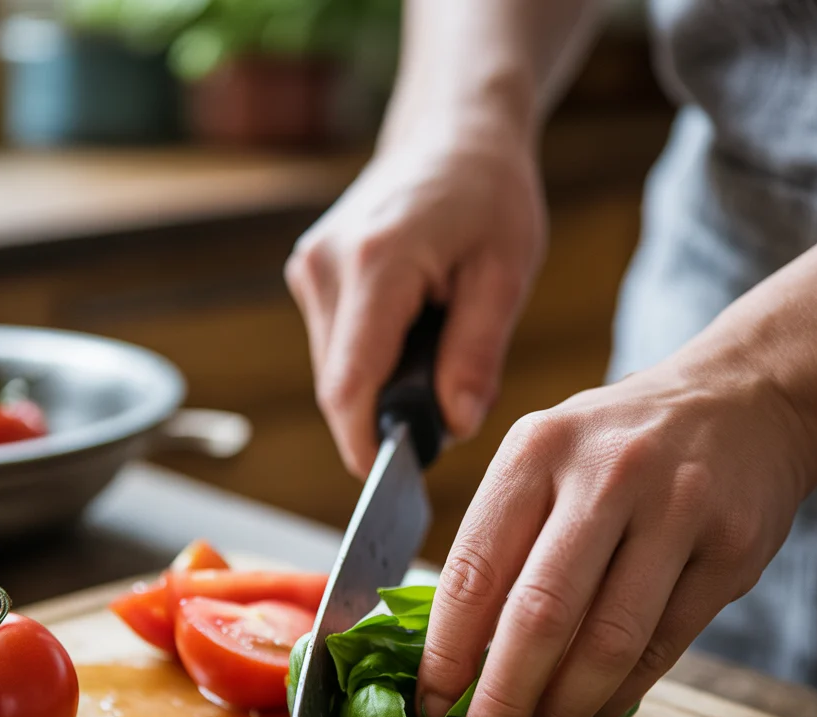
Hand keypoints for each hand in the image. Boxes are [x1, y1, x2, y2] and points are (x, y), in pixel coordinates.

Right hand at [285, 132, 546, 477]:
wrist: (452, 134)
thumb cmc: (488, 195)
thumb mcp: (506, 274)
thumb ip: (477, 355)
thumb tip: (454, 426)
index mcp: (376, 264)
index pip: (349, 385)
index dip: (364, 444)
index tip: (389, 484)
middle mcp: (326, 266)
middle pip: (338, 386)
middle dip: (383, 420)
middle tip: (444, 418)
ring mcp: (311, 269)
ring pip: (334, 371)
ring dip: (378, 391)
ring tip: (436, 362)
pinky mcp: (311, 275)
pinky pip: (335, 348)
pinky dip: (370, 365)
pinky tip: (411, 341)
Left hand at [415, 353, 811, 716]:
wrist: (741, 400)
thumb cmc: (620, 444)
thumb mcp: (547, 457)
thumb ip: (505, 540)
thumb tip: (457, 656)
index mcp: (537, 450)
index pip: (474, 570)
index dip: (446, 653)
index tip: (430, 705)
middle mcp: (605, 474)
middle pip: (539, 615)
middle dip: (503, 699)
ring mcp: (675, 510)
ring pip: (608, 641)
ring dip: (565, 709)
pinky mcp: (731, 550)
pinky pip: (664, 646)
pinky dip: (621, 694)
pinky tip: (595, 711)